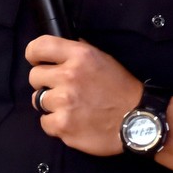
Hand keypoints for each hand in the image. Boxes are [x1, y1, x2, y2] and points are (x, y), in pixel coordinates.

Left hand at [25, 35, 143, 155]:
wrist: (138, 121)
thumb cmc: (120, 89)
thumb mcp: (103, 59)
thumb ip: (79, 51)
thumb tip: (59, 48)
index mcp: (79, 55)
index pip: (39, 46)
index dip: (34, 54)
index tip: (38, 62)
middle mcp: (69, 76)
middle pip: (34, 76)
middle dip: (45, 83)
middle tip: (62, 89)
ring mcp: (64, 102)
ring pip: (38, 100)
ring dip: (51, 104)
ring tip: (71, 107)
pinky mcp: (63, 125)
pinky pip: (44, 122)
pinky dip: (55, 123)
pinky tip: (72, 121)